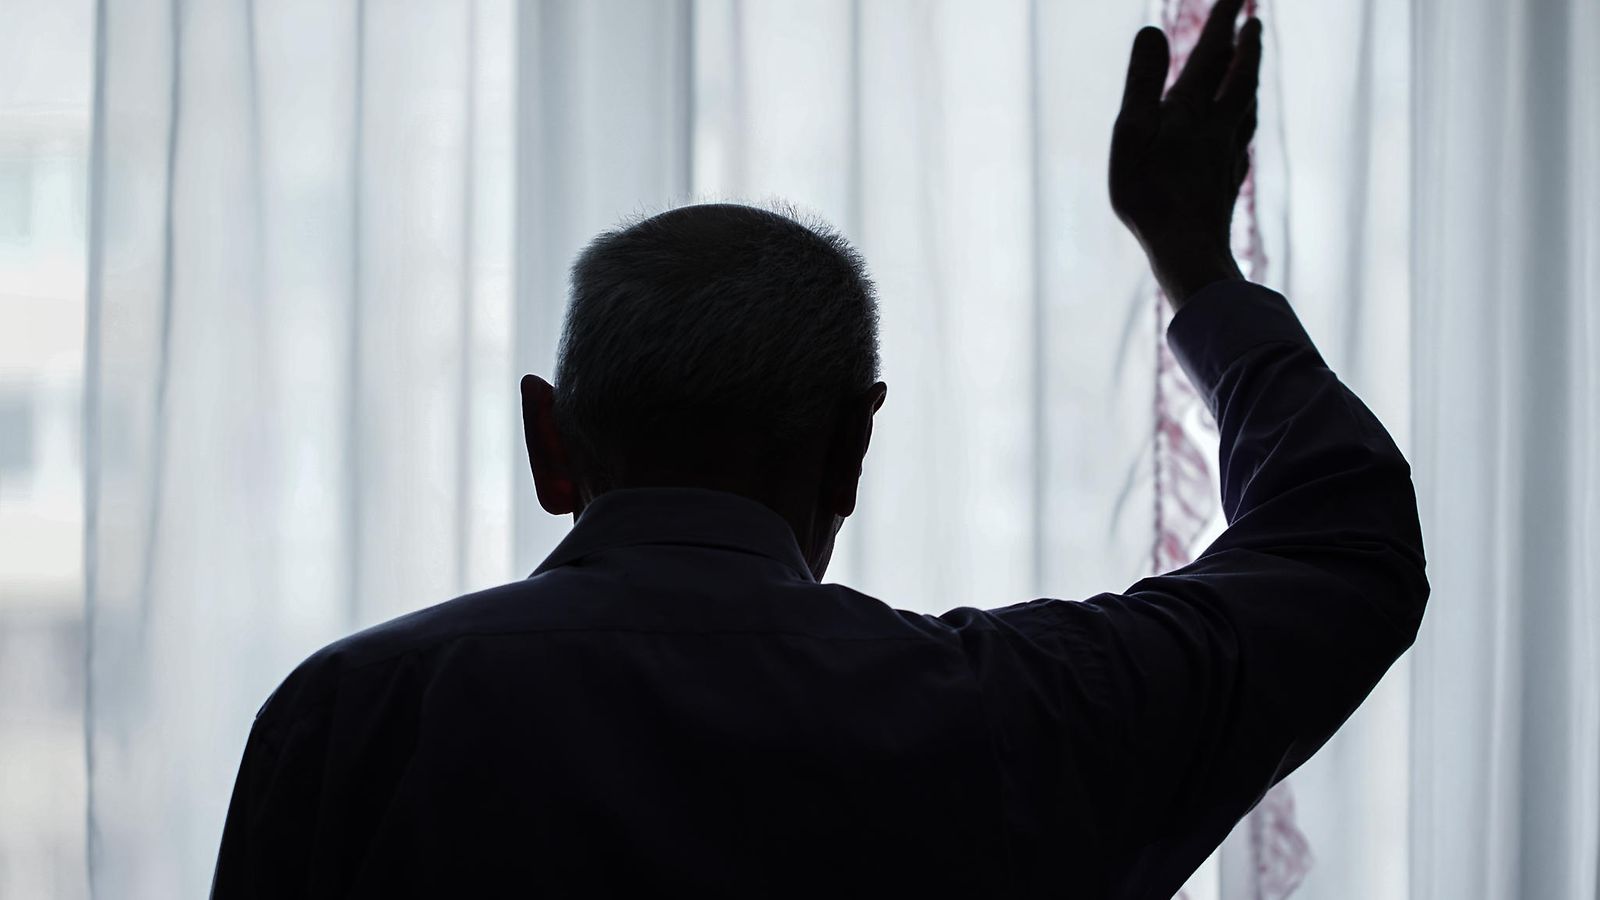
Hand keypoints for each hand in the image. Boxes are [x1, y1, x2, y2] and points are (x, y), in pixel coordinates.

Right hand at [1109, 0, 1261, 307]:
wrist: (1187, 252)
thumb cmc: (1150, 195)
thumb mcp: (1131, 133)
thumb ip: (1142, 81)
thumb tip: (1153, 29)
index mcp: (1190, 111)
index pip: (1211, 53)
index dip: (1223, 19)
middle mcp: (1217, 128)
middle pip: (1241, 78)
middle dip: (1247, 46)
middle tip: (1255, 20)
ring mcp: (1226, 157)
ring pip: (1246, 108)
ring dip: (1250, 79)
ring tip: (1252, 65)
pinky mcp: (1226, 184)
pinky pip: (1242, 139)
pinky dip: (1244, 120)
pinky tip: (1241, 129)